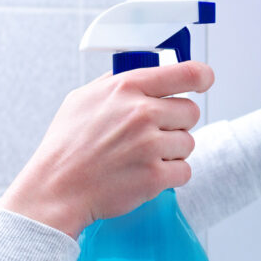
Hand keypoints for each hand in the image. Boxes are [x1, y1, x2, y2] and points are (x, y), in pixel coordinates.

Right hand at [1, 61, 214, 238]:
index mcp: (127, 88)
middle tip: (152, 135)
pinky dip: (170, 176)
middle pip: (191, 112)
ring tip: (142, 158)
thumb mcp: (83, 99)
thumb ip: (117, 83)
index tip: (204, 82)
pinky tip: (145, 175)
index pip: (186, 73)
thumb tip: (145, 70)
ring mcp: (150, 145)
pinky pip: (184, 171)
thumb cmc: (66, 146)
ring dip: (172, 152)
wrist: (55, 190)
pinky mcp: (155, 176)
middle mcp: (142, 113)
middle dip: (176, 123)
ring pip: (188, 143)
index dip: (202, 77)